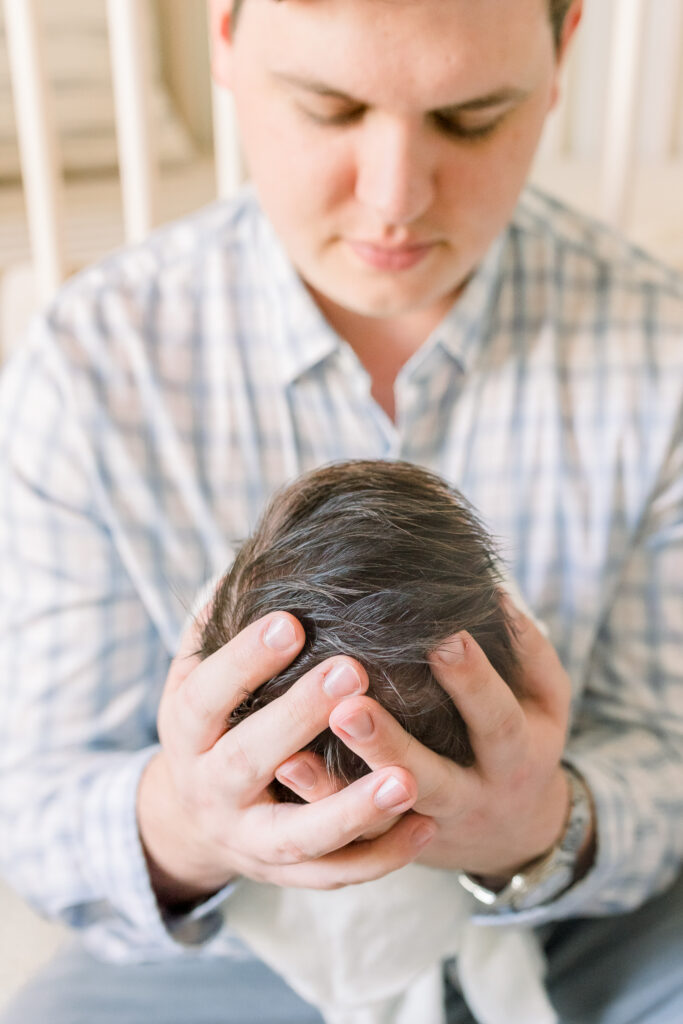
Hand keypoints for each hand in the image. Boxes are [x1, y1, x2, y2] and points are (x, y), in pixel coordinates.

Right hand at [137, 609, 434, 909]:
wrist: (195, 818)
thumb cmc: (213, 721)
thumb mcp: (198, 674)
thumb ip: (220, 625)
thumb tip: (253, 557)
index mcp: (186, 728)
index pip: (208, 693)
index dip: (243, 661)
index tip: (290, 623)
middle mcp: (210, 787)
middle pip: (249, 759)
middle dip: (298, 718)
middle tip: (353, 673)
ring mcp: (247, 838)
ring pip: (298, 834)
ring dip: (351, 809)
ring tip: (405, 779)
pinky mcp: (285, 874)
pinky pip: (333, 875)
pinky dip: (379, 857)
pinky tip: (425, 826)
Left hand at [279, 609, 576, 881]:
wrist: (513, 834)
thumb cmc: (525, 740)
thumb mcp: (546, 699)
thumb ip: (527, 648)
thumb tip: (490, 592)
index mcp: (514, 756)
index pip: (495, 718)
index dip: (473, 681)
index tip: (443, 637)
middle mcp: (471, 796)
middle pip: (430, 778)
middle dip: (388, 744)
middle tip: (348, 706)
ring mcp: (428, 825)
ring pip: (380, 817)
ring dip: (336, 786)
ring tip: (292, 750)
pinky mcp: (390, 840)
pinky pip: (348, 833)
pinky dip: (316, 801)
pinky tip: (283, 768)